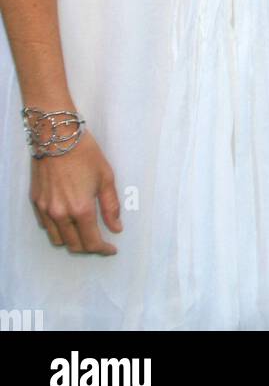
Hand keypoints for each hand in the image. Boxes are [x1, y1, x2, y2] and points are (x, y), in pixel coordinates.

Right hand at [30, 129, 122, 254]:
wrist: (56, 136)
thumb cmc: (85, 153)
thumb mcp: (106, 177)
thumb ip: (111, 206)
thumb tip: (116, 228)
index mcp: (81, 209)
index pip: (92, 242)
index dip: (103, 249)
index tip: (111, 249)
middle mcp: (61, 214)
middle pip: (74, 245)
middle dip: (88, 247)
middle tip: (99, 241)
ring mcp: (46, 209)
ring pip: (58, 239)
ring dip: (72, 241)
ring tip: (83, 233)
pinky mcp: (36, 202)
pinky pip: (47, 226)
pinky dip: (58, 230)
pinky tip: (67, 220)